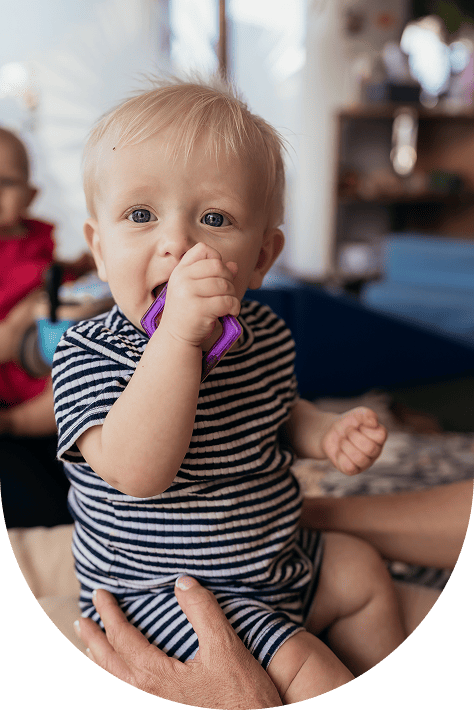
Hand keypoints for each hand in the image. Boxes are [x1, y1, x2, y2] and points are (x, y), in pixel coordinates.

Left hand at [74, 578, 281, 709]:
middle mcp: (145, 696)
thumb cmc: (242, 697)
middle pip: (108, 664)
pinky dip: (115, 681)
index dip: (110, 614)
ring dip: (99, 662)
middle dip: (94, 639)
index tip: (101, 594)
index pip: (122, 638)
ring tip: (89, 647)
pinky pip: (127, 694)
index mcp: (155, 676)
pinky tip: (120, 677)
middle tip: (82, 619)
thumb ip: (203, 611)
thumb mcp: (226, 647)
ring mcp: (152, 707)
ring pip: (113, 684)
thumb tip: (182, 581)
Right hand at [161, 243, 239, 347]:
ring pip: (224, 284)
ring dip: (232, 295)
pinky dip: (234, 307)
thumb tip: (234, 265)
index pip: (203, 250)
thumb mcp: (196, 290)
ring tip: (228, 305)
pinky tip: (230, 313)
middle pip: (218, 266)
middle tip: (227, 293)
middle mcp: (182, 279)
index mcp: (180, 271)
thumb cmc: (188, 312)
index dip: (216, 260)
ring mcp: (189, 293)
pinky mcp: (199, 309)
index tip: (217, 276)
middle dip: (229, 279)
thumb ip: (214, 275)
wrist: (176, 338)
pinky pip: (227, 301)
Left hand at [321, 406, 386, 474]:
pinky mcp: (352, 470)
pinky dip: (340, 456)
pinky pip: (349, 467)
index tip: (359, 425)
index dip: (366, 428)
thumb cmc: (348, 423)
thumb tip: (374, 422)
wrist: (330, 431)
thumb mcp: (357, 414)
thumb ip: (367, 414)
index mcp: (379, 438)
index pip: (381, 436)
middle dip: (353, 436)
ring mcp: (365, 463)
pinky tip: (340, 451)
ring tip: (343, 441)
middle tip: (348, 431)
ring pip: (359, 459)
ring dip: (346, 445)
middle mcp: (375, 452)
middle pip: (369, 448)